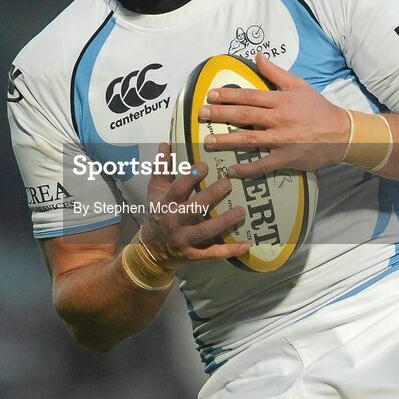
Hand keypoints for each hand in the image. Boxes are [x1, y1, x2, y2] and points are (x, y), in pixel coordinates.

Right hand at [141, 142, 249, 267]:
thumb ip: (162, 168)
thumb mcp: (155, 191)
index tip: (206, 165)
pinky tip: (246, 244)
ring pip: (205, 231)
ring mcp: (184, 240)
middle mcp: (174, 221)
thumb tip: (166, 143)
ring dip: (223, 222)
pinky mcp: (194, 254)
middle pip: (193, 208)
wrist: (152, 249)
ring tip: (240, 211)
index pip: (177, 189)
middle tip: (228, 183)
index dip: (191, 177)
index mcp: (166, 204)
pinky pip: (212, 253)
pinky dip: (229, 250)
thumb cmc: (158, 213)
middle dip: (211, 196)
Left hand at [198, 52, 349, 175]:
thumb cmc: (318, 108)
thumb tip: (257, 56)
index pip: (250, 95)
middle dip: (221, 114)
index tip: (211, 95)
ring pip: (250, 139)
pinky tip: (231, 169)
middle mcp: (279, 119)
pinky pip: (264, 164)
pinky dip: (247, 168)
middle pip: (245, 115)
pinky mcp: (286, 158)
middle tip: (201, 113)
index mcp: (281, 100)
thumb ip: (275, 73)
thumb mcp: (299, 85)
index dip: (229, 95)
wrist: (342, 133)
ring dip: (227, 140)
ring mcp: (282, 140)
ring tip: (208, 141)